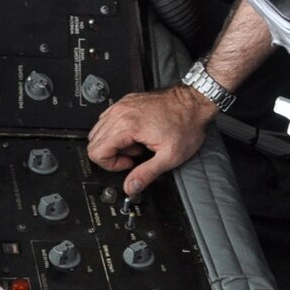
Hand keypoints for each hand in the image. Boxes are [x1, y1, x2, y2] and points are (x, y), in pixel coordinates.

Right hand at [85, 84, 216, 193]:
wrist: (195, 101)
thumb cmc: (186, 123)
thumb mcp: (169, 156)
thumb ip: (146, 174)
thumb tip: (131, 187)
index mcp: (126, 125)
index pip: (96, 151)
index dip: (111, 164)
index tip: (130, 163)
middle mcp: (120, 112)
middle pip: (94, 141)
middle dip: (112, 154)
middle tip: (135, 155)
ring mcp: (122, 105)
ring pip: (99, 130)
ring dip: (114, 142)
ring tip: (137, 144)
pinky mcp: (127, 102)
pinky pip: (109, 119)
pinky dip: (117, 130)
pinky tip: (136, 134)